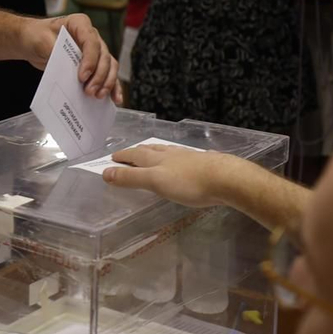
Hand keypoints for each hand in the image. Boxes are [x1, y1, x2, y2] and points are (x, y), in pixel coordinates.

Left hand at [25, 14, 118, 100]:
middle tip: (89, 91)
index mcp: (80, 23)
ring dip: (107, 82)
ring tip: (98, 96)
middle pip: (104, 56)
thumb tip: (70, 70)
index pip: (91, 42)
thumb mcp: (42, 41)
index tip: (83, 76)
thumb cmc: (37, 36)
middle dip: (99, 76)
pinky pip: (107, 74)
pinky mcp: (93, 63)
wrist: (32, 41)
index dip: (90, 60)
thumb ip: (57, 53)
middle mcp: (91, 36)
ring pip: (109, 66)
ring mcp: (94, 50)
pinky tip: (115, 98)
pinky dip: (112, 86)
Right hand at [102, 145, 242, 206]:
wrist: (226, 179)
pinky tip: (184, 159)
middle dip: (137, 152)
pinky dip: (178, 158)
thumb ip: (131, 178)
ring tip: (152, 152)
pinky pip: (185, 158)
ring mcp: (189, 157)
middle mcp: (171, 154)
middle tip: (128, 153)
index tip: (112, 158)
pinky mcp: (204, 163)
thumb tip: (106, 172)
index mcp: (157, 159)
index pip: (135, 155)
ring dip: (156, 152)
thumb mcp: (155, 182)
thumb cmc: (189, 182)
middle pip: (150, 150)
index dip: (123, 156)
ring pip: (167, 152)